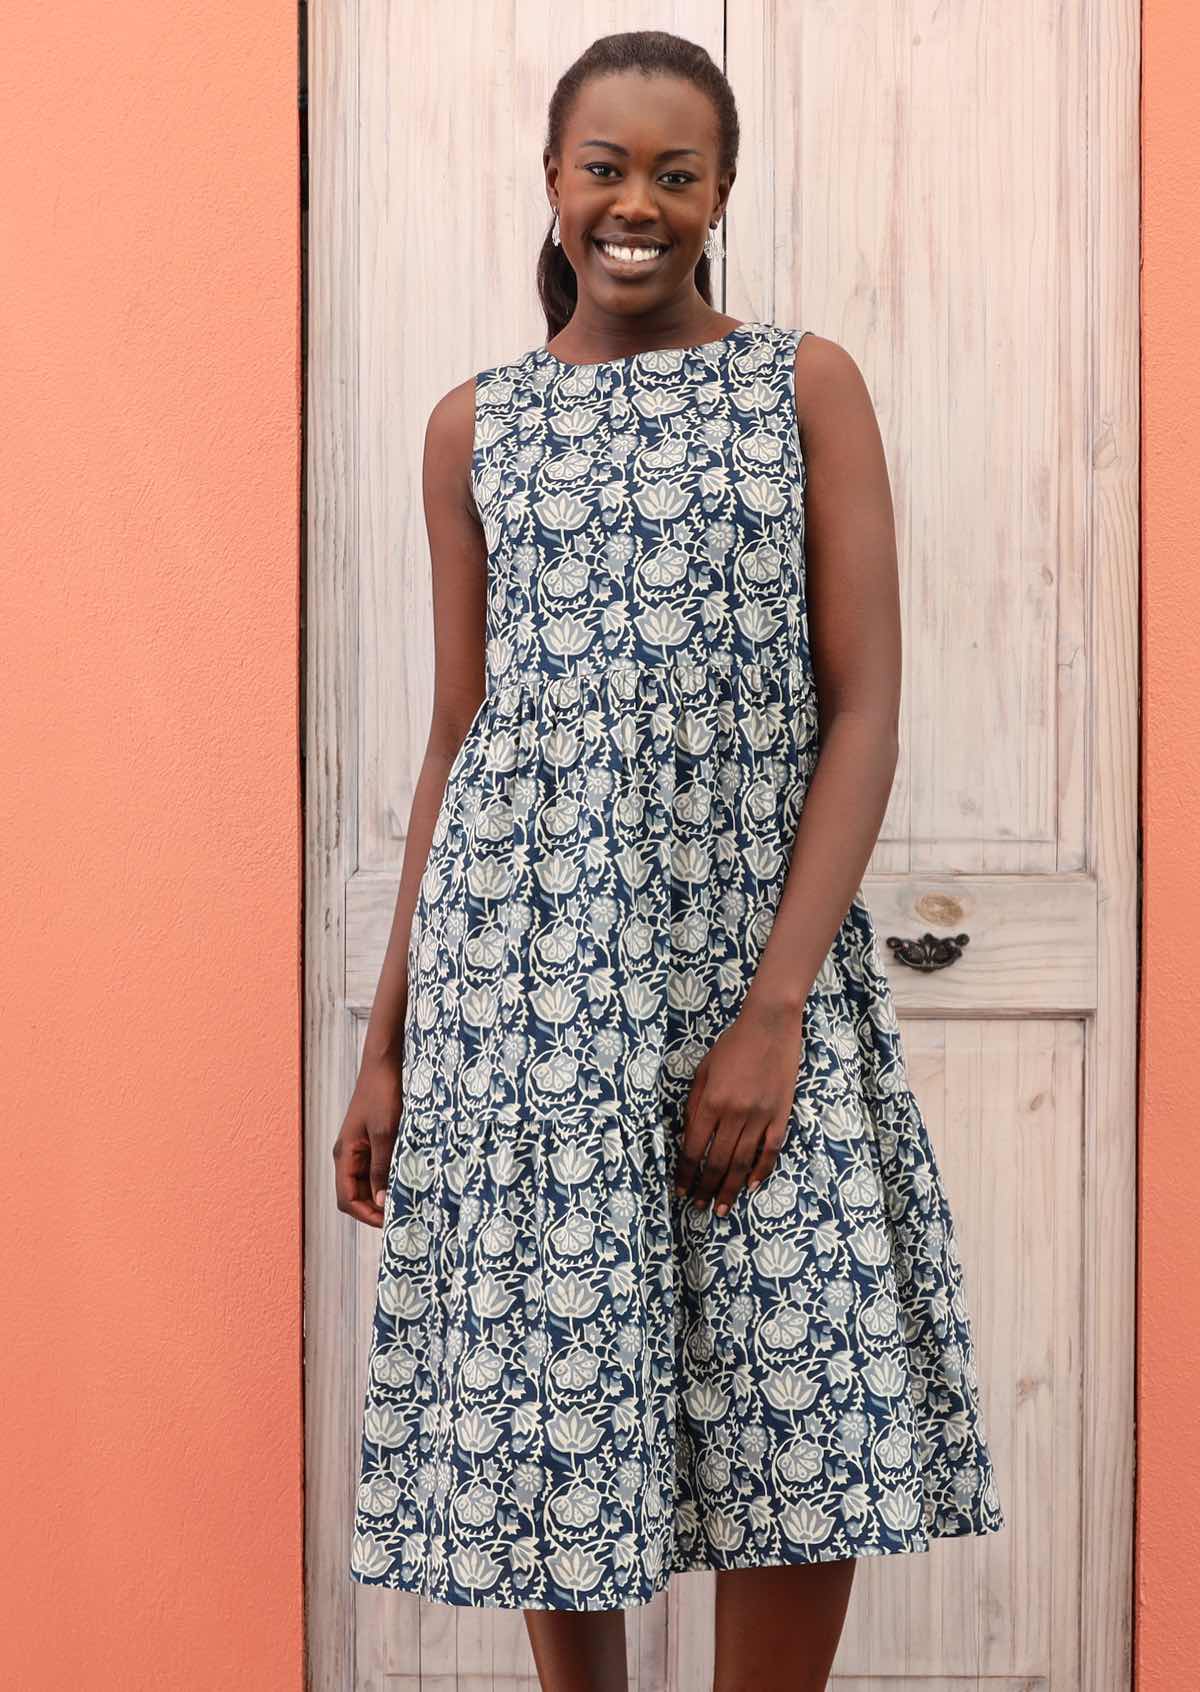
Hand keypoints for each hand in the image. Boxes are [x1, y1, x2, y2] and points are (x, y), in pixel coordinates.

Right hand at [332, 1052, 404, 1228]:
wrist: (385, 1063)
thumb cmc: (383, 1093)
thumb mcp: (386, 1133)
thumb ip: (382, 1169)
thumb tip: (381, 1203)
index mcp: (345, 1155)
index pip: (347, 1199)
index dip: (367, 1215)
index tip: (391, 1222)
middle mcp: (348, 1154)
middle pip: (355, 1195)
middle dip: (375, 1208)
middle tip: (403, 1214)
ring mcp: (359, 1147)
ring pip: (367, 1183)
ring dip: (383, 1194)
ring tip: (407, 1199)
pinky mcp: (372, 1140)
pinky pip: (376, 1168)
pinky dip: (388, 1178)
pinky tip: (407, 1179)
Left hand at [674, 992, 807, 1215]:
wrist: (770, 1025)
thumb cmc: (732, 1044)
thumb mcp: (703, 1070)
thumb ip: (695, 1104)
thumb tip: (690, 1136)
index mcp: (711, 1102)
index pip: (693, 1149)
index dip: (685, 1173)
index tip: (680, 1190)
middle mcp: (734, 1114)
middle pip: (717, 1162)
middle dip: (705, 1188)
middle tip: (699, 1207)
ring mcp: (760, 1116)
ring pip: (743, 1162)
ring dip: (731, 1188)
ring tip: (722, 1208)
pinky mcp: (781, 1114)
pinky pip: (771, 1150)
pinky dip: (761, 1170)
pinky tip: (752, 1185)